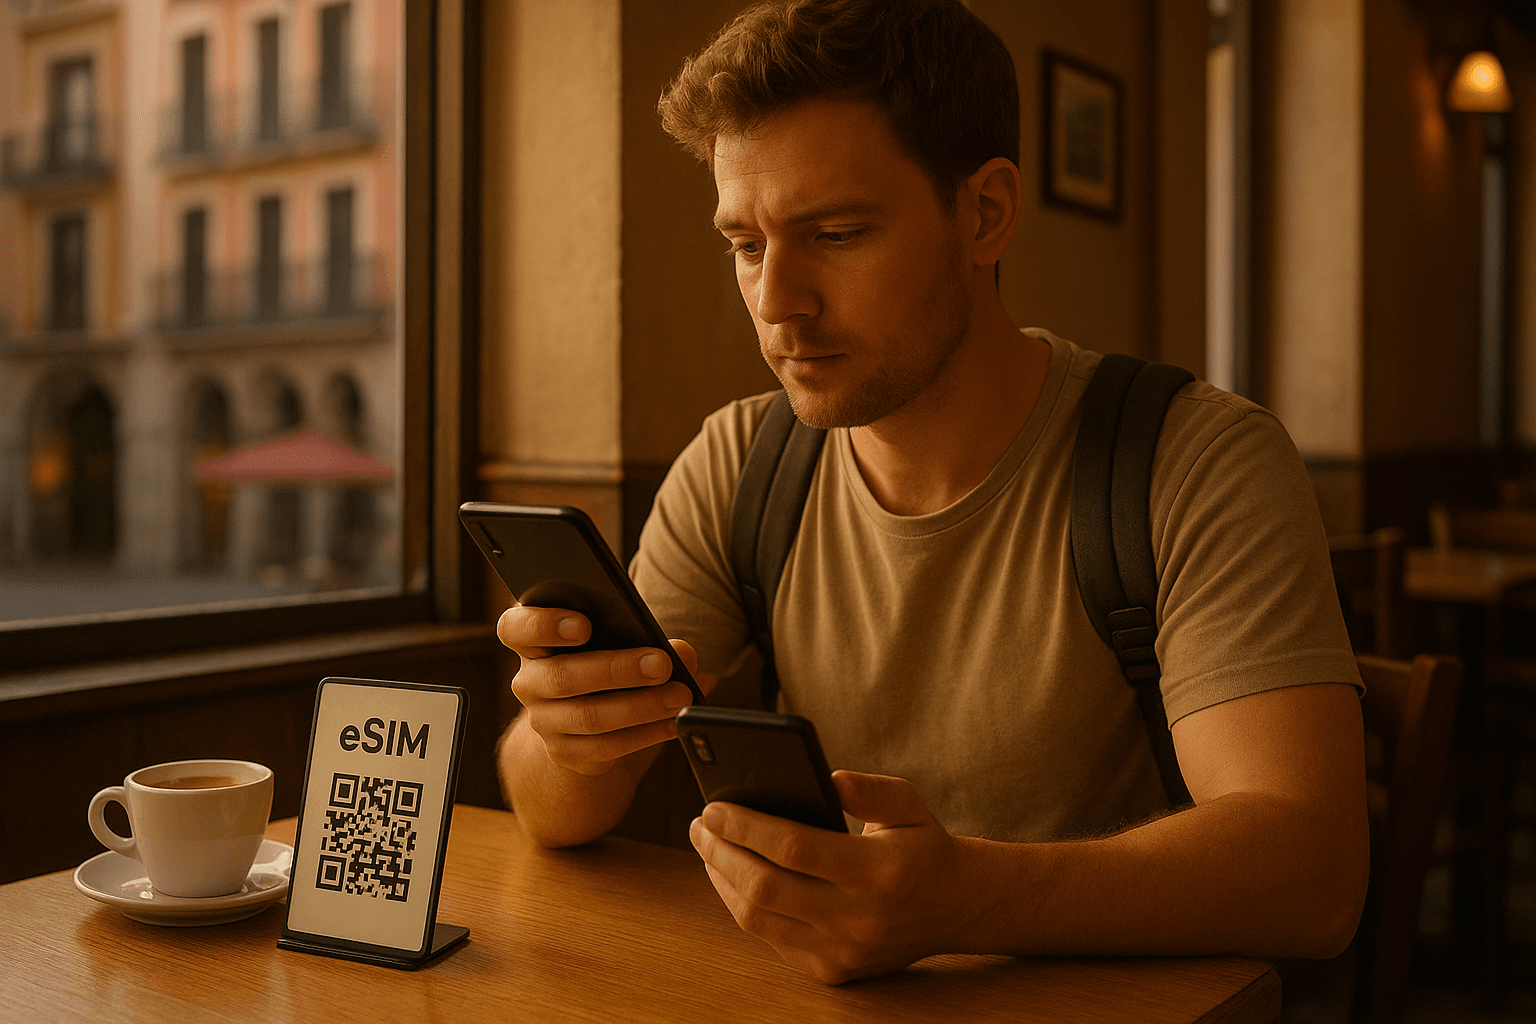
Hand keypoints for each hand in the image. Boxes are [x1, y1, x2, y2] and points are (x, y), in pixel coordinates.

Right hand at [498, 606, 711, 776]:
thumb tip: (681, 652)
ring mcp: (542, 721)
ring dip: (640, 707)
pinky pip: (604, 748)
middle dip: (617, 670)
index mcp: (531, 640)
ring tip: (678, 696)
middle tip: (661, 664)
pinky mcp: (564, 753)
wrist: (586, 708)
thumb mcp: (615, 637)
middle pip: (562, 676)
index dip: (543, 625)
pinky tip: (672, 723)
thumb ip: (644, 635)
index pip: (515, 628)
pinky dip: (644, 735)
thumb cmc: (603, 656)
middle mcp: (528, 682)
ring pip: (588, 717)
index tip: (583, 625)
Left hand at [689, 770, 977, 984]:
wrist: (956, 907)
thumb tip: (826, 778)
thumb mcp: (909, 803)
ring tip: (709, 847)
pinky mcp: (832, 971)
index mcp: (880, 871)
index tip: (713, 806)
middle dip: (721, 852)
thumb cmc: (921, 844)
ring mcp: (844, 952)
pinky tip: (731, 876)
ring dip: (722, 880)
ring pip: (758, 920)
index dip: (746, 827)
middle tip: (700, 825)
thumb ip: (870, 789)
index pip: (795, 848)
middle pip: (766, 888)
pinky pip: (770, 939)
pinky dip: (742, 905)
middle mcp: (860, 918)